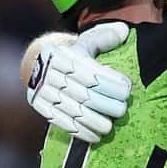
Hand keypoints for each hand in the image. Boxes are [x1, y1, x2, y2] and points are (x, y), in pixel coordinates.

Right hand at [26, 23, 131, 142]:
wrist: (40, 65)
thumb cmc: (73, 54)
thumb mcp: (86, 41)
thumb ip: (105, 37)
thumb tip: (123, 31)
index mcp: (63, 55)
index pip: (90, 73)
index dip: (110, 83)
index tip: (126, 89)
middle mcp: (51, 72)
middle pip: (84, 94)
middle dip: (106, 104)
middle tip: (122, 109)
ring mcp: (44, 91)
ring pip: (74, 110)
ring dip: (95, 121)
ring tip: (110, 126)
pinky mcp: (41, 106)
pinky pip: (62, 122)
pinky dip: (81, 131)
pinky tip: (96, 136)